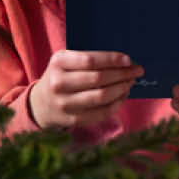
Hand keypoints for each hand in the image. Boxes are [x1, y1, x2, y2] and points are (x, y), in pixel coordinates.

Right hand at [27, 50, 142, 128]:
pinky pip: (101, 112)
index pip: (90, 60)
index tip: (129, 60)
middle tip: (137, 71)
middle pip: (98, 79)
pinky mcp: (72, 120)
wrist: (41, 103)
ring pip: (102, 96)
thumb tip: (123, 60)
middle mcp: (59, 83)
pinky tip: (122, 96)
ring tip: (130, 82)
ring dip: (122, 89)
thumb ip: (87, 58)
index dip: (112, 60)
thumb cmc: (61, 76)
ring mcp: (65, 104)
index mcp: (58, 63)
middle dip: (122, 74)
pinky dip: (117, 104)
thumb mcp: (65, 61)